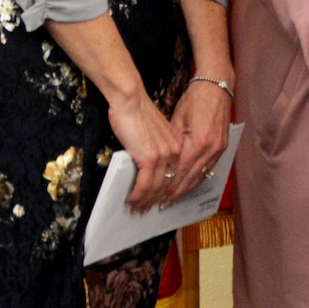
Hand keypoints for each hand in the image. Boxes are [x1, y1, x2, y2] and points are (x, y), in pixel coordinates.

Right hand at [107, 90, 182, 211]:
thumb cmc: (138, 113)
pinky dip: (137, 194)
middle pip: (168, 184)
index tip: (160, 201)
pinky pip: (144, 184)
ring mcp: (164, 155)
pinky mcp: (150, 157)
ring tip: (136, 207)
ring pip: (156, 187)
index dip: (168, 191)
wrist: (131, 100)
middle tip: (145, 209)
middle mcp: (175, 151)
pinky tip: (131, 199)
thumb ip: (157, 148)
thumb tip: (151, 165)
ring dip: (145, 200)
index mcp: (178, 145)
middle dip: (156, 199)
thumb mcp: (154, 133)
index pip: (177, 175)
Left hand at [166, 79, 231, 204]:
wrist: (217, 87)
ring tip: (171, 199)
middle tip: (159, 203)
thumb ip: (171, 144)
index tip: (153, 195)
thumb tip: (158, 164)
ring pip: (200, 177)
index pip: (178, 172)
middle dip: (173, 193)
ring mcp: (219, 149)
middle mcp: (210, 148)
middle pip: (189, 179)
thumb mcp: (176, 121)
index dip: (164, 186)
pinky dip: (196, 180)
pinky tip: (187, 186)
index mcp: (197, 141)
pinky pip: (208, 170)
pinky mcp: (222, 147)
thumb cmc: (194, 100)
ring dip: (185, 190)